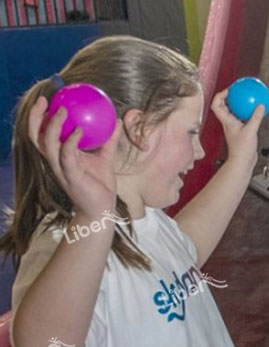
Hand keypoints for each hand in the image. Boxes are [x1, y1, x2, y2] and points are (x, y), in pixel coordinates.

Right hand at [28, 96, 121, 218]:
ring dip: (53, 126)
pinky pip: (67, 156)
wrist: (102, 210)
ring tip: (62, 110)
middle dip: (36, 117)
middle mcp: (56, 161)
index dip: (40, 117)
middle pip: (36, 136)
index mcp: (60, 155)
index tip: (47, 99)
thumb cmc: (100, 185)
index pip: (43, 133)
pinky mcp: (71, 176)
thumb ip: (109, 140)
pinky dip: (71, 141)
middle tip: (44, 100)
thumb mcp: (105, 158)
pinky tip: (80, 130)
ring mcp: (61, 169)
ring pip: (47, 144)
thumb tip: (118, 121)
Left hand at [211, 88, 264, 165]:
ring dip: (239, 104)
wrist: (243, 161)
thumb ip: (256, 117)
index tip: (230, 90)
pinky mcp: (241, 131)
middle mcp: (228, 122)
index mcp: (226, 121)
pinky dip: (247, 113)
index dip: (220, 95)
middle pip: (224, 106)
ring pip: (234, 111)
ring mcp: (234, 127)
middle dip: (230, 96)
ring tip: (247, 98)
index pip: (217, 104)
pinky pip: (243, 118)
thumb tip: (261, 105)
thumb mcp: (250, 131)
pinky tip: (256, 111)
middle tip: (238, 90)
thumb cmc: (242, 149)